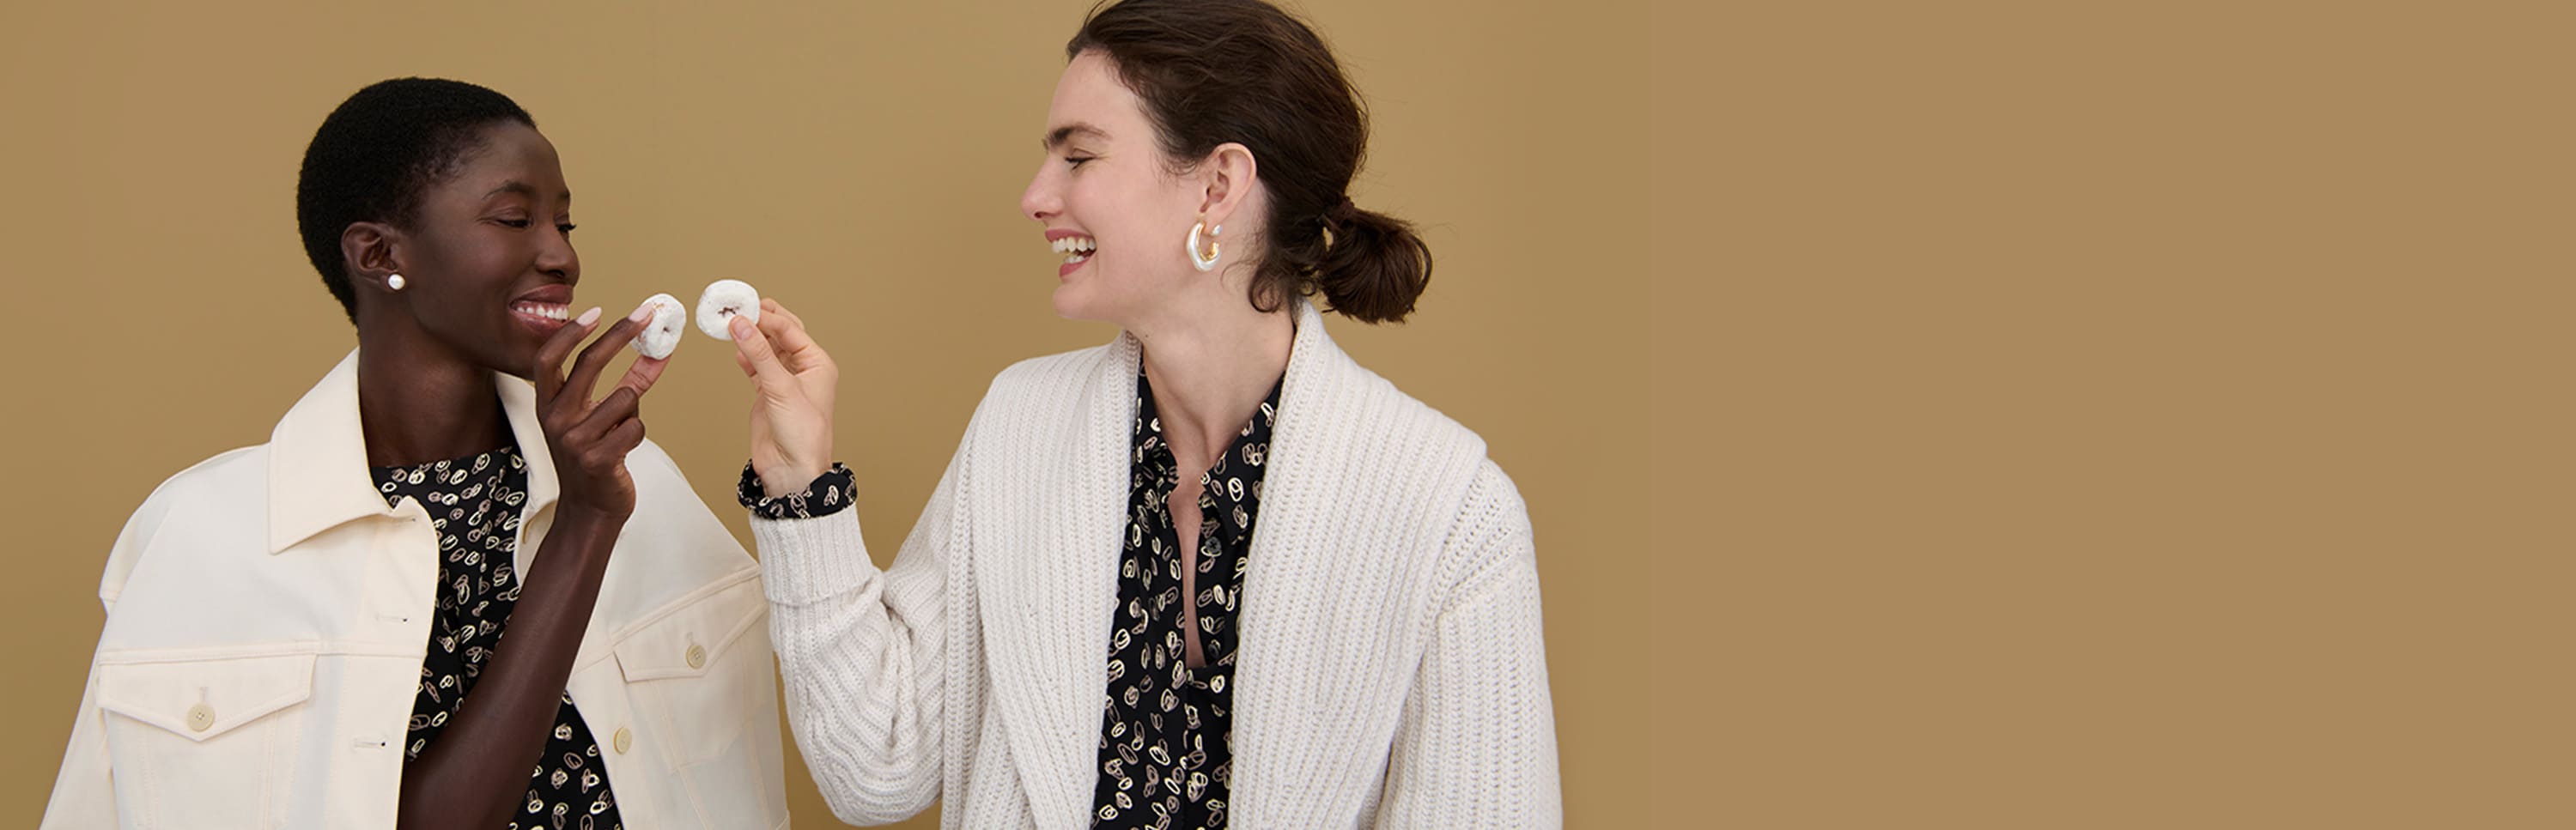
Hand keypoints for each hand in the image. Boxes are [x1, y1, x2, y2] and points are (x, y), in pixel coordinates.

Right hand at [534, 303, 669, 519]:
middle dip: (621, 334)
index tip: (597, 310)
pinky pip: (635, 427)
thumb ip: (625, 383)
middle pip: (589, 363)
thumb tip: (656, 350)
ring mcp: (573, 439)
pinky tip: (623, 450)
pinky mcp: (596, 459)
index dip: (570, 333)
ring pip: (625, 398)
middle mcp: (554, 418)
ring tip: (619, 433)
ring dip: (633, 413)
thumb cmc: (594, 458)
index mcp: (547, 405)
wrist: (590, 509)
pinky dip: (637, 434)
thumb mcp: (597, 418)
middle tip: (648, 314)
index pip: (549, 358)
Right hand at [731, 298, 837, 497]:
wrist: (792, 472)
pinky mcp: (767, 394)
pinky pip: (755, 367)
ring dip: (750, 336)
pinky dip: (745, 356)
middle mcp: (803, 370)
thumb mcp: (781, 388)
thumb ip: (760, 355)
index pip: (790, 330)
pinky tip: (735, 347)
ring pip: (766, 349)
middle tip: (738, 306)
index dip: (767, 316)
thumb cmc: (803, 436)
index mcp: (817, 364)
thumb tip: (742, 324)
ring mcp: (784, 382)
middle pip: (780, 334)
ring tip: (729, 322)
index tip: (743, 307)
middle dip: (760, 319)